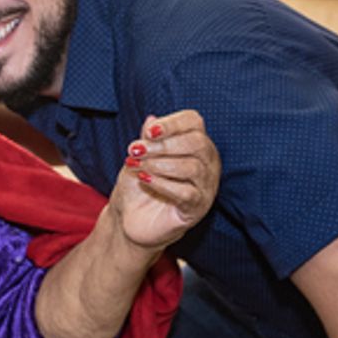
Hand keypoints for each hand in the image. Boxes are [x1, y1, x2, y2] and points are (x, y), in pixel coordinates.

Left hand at [111, 110, 218, 250]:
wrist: (130, 217)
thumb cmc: (139, 183)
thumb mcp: (139, 156)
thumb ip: (148, 139)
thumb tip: (151, 120)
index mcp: (194, 142)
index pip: (193, 122)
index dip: (172, 123)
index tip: (149, 132)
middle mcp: (206, 162)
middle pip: (197, 143)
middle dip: (164, 145)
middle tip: (136, 150)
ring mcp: (206, 186)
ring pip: (193, 167)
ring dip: (159, 164)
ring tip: (137, 166)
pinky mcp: (198, 208)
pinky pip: (187, 193)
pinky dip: (163, 184)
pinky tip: (145, 180)